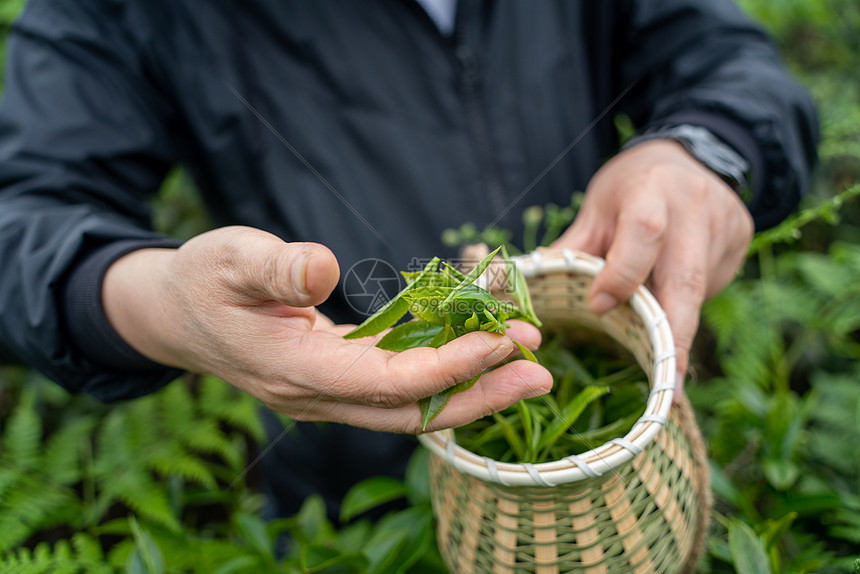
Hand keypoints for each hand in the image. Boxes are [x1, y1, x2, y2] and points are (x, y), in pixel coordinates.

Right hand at [103, 226, 550, 432]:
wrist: (174, 315)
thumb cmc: (200, 279)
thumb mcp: (228, 258)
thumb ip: (274, 268)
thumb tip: (323, 268)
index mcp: (293, 372)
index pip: (386, 384)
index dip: (448, 366)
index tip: (501, 339)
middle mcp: (317, 397)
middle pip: (412, 413)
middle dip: (479, 394)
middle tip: (541, 371)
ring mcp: (328, 396)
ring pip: (411, 408)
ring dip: (471, 388)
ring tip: (528, 364)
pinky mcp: (337, 382)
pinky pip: (399, 389)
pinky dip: (443, 372)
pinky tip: (478, 350)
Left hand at [552, 140, 753, 395]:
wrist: (693, 153)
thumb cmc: (633, 185)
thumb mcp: (597, 205)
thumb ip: (575, 248)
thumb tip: (534, 290)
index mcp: (650, 190)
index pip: (643, 233)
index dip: (623, 274)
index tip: (599, 306)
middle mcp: (695, 209)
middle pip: (686, 279)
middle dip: (675, 335)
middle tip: (669, 385)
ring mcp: (725, 228)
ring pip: (700, 291)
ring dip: (678, 327)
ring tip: (666, 365)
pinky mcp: (742, 243)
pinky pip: (712, 287)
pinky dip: (688, 307)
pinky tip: (674, 309)